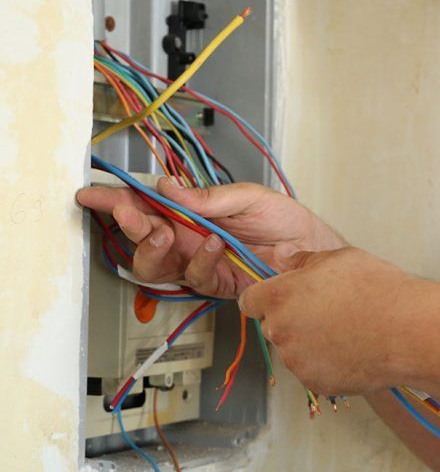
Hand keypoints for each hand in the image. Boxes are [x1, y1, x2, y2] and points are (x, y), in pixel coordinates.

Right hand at [76, 179, 345, 297]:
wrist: (315, 250)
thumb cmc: (285, 221)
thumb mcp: (248, 197)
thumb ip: (209, 197)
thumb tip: (167, 187)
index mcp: (191, 212)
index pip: (146, 205)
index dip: (116, 200)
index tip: (92, 193)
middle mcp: (189, 239)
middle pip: (140, 237)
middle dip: (129, 225)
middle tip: (131, 214)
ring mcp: (199, 263)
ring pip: (155, 265)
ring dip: (154, 247)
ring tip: (167, 231)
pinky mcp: (216, 285)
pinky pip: (194, 277)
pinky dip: (200, 259)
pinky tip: (213, 243)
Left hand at [238, 247, 417, 394]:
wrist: (407, 331)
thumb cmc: (377, 290)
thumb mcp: (339, 258)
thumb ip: (303, 260)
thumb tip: (284, 258)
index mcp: (280, 297)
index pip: (250, 301)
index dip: (267, 298)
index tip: (284, 298)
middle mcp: (281, 331)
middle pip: (273, 326)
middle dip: (293, 320)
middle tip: (327, 312)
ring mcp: (297, 361)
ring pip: (294, 350)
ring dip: (310, 342)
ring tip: (346, 330)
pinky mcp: (316, 383)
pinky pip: (314, 371)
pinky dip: (327, 363)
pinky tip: (353, 349)